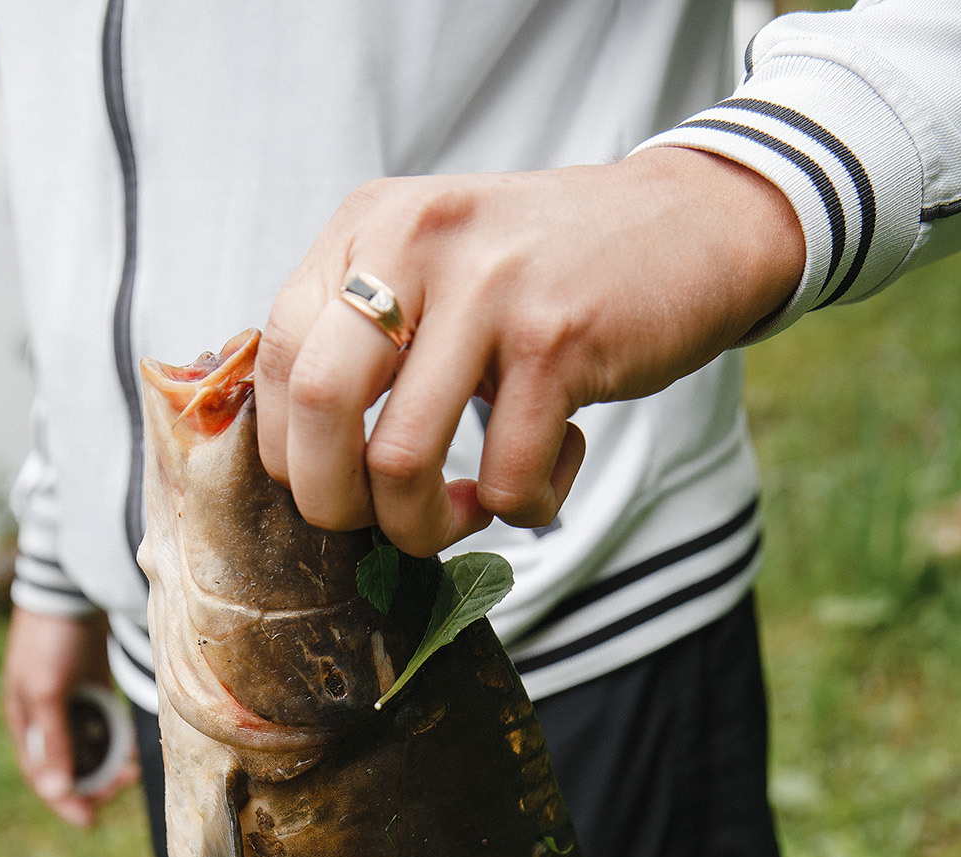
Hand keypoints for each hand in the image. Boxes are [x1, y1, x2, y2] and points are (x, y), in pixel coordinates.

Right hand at [1, 607, 138, 827]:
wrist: (72, 590)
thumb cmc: (52, 641)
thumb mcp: (48, 692)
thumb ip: (53, 742)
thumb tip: (55, 792)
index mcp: (25, 725)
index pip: (43, 778)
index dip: (65, 803)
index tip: (90, 824)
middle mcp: (45, 722)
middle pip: (70, 770)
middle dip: (96, 784)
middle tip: (126, 784)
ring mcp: (69, 707)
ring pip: (90, 753)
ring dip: (109, 766)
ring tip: (133, 770)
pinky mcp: (91, 693)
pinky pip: (103, 730)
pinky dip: (116, 742)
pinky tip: (134, 748)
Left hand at [255, 147, 803, 557]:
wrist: (689, 228)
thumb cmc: (546, 279)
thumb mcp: (436, 267)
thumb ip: (364, 333)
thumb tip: (301, 463)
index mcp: (367, 225)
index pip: (271, 359)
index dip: (291, 452)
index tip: (336, 487)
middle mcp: (414, 241)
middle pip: (318, 409)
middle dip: (337, 506)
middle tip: (381, 525)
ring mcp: (487, 288)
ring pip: (402, 461)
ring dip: (428, 527)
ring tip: (468, 514)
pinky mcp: (557, 339)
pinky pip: (506, 478)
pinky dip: (525, 507)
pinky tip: (548, 475)